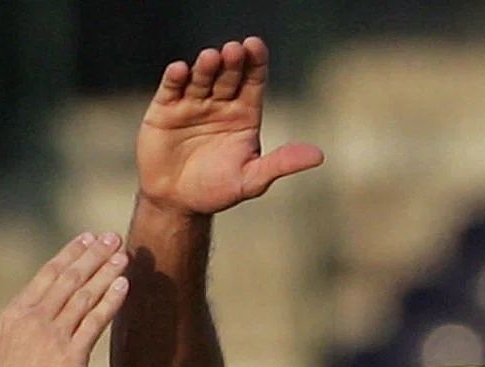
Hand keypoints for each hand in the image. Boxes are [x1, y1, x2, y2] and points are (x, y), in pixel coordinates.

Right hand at [0, 231, 128, 366]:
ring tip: (124, 254)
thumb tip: (31, 326)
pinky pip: (96, 322)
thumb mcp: (3, 352)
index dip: (71, 253)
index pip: (47, 274)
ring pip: (85, 294)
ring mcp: (53, 336)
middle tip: (114, 236)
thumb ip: (20, 333)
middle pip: (70, 277)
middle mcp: (34, 318)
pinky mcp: (71, 357)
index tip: (87, 238)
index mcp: (15, 314)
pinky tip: (124, 285)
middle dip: (94, 254)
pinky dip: (112, 300)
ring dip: (107, 271)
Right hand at [137, 36, 323, 215]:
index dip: (256, 62)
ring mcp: (192, 103)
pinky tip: (180, 70)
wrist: (176, 203)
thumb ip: (281, 164)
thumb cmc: (216, 191)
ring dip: (206, 66)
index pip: (254, 80)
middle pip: (229, 74)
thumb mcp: (251, 180)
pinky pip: (171, 89)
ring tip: (211, 58)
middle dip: (232, 62)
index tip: (256, 46)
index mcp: (244, 113)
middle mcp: (220, 102)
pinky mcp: (165, 109)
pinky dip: (175, 78)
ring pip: (201, 78)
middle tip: (234, 50)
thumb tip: (319, 156)